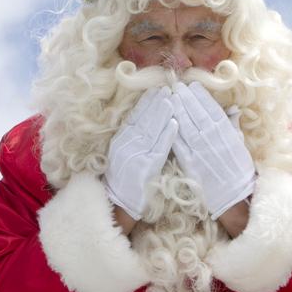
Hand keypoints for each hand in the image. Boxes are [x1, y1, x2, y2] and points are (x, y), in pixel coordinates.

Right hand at [105, 87, 177, 219]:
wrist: (115, 203)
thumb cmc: (121, 180)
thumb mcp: (120, 154)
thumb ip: (129, 138)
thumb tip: (140, 119)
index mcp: (121, 140)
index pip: (135, 117)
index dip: (145, 102)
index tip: (154, 89)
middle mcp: (128, 144)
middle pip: (144, 119)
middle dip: (156, 103)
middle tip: (166, 88)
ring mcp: (137, 155)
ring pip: (152, 130)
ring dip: (162, 114)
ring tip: (171, 99)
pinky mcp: (147, 167)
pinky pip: (159, 148)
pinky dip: (167, 135)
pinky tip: (175, 124)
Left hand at [171, 82, 254, 218]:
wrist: (234, 195)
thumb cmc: (239, 170)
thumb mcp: (240, 144)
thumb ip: (233, 125)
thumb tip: (233, 108)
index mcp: (226, 132)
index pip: (211, 109)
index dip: (201, 96)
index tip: (193, 85)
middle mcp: (213, 138)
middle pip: (196, 113)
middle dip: (186, 98)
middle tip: (177, 86)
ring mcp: (200, 150)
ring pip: (186, 125)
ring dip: (177, 109)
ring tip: (171, 97)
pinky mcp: (189, 163)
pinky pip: (179, 143)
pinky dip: (173, 130)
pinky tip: (167, 120)